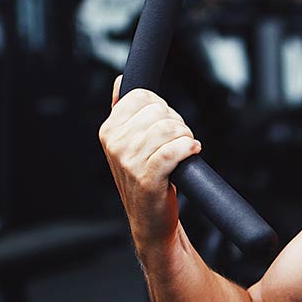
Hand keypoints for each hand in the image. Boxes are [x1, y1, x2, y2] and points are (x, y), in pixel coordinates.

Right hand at [98, 76, 201, 253]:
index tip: (168, 124)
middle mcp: (115, 144)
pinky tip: (192, 152)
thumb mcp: (128, 144)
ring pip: (168, 129)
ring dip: (185, 137)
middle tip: (179, 141)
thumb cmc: (146, 180)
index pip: (141, 96)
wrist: (152, 221)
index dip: (162, 107)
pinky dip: (188, 148)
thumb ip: (124, 112)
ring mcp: (129, 162)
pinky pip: (173, 151)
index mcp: (109, 130)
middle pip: (158, 110)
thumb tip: (122, 81)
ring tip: (186, 149)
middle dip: (177, 122)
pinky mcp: (147, 178)